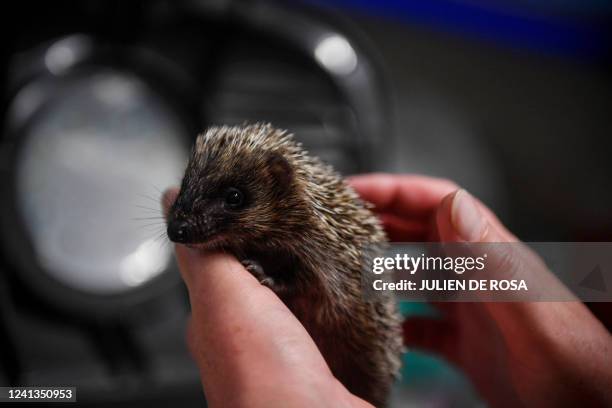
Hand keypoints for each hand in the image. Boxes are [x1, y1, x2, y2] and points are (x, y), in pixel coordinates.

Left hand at [162, 189, 371, 407]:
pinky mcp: (319, 353)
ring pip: (294, 289)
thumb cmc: (263, 380)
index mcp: (217, 312)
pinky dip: (330, 291)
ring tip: (326, 236)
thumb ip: (203, 255)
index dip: (235, 220)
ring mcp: (287, 342)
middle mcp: (249, 329)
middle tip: (301, 209)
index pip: (219, 253)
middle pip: (261, 268)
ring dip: (306, 264)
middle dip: (278, 238)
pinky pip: (322, 311)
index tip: (253, 187)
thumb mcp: (224, 299)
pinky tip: (343, 278)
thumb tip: (173, 205)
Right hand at [349, 173, 611, 406]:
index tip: (350, 189)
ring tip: (344, 268)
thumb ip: (494, 260)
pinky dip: (396, 321)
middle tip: (333, 224)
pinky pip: (421, 323)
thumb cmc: (572, 366)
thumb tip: (453, 203)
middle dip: (377, 221)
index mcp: (491, 255)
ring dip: (381, 267)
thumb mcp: (530, 311)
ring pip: (417, 274)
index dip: (391, 189)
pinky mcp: (466, 342)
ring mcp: (471, 307)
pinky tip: (376, 329)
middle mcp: (478, 274)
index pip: (436, 202)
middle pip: (420, 232)